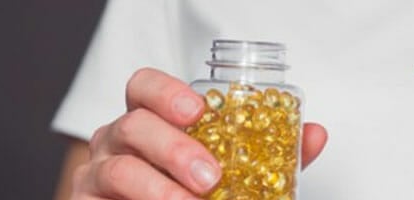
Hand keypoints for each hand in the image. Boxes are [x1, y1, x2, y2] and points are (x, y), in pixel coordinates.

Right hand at [70, 68, 327, 199]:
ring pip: (117, 169)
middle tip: (210, 176)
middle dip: (174, 148)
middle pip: (133, 125)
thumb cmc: (188, 186)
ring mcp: (99, 173)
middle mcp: (119, 141)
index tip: (198, 110)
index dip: (166, 92)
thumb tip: (314, 135)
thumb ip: (270, 151)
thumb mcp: (234, 167)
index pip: (144, 87)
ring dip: (158, 187)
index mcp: (151, 120)